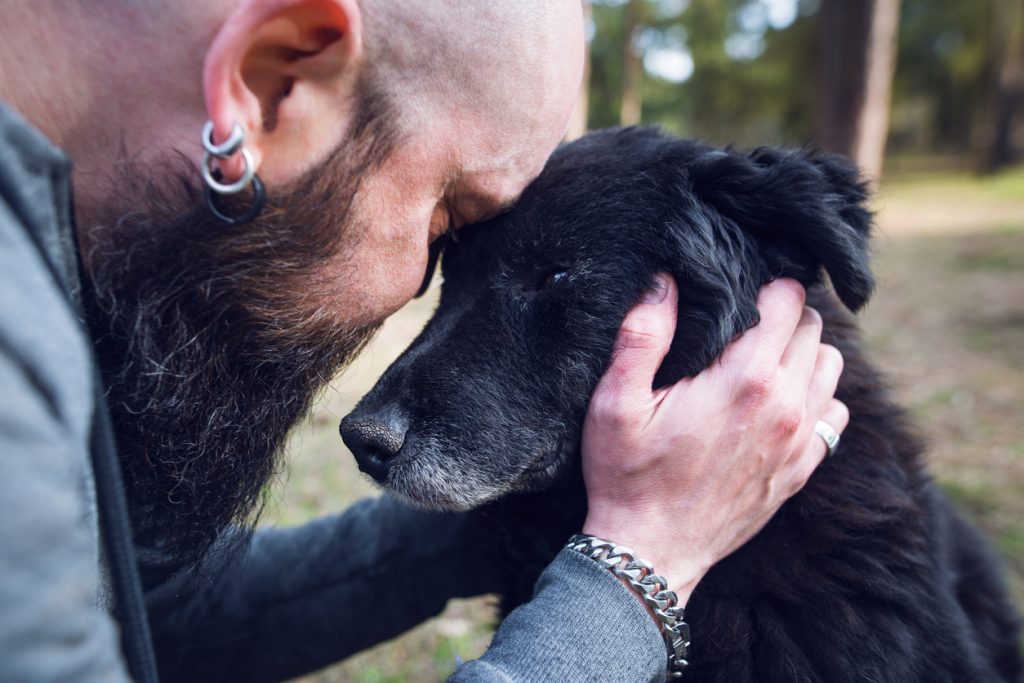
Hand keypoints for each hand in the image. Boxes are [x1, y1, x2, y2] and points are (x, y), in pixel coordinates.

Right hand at [581, 276, 847, 604]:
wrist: (651, 552)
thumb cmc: (628, 475)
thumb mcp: (616, 403)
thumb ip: (641, 335)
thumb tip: (664, 280)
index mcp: (745, 379)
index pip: (787, 301)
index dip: (764, 287)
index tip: (737, 294)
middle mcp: (786, 405)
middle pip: (814, 329)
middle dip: (783, 317)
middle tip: (743, 325)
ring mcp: (800, 441)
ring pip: (831, 367)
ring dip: (803, 354)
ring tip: (762, 360)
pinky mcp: (802, 470)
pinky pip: (835, 415)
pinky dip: (816, 399)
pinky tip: (778, 404)